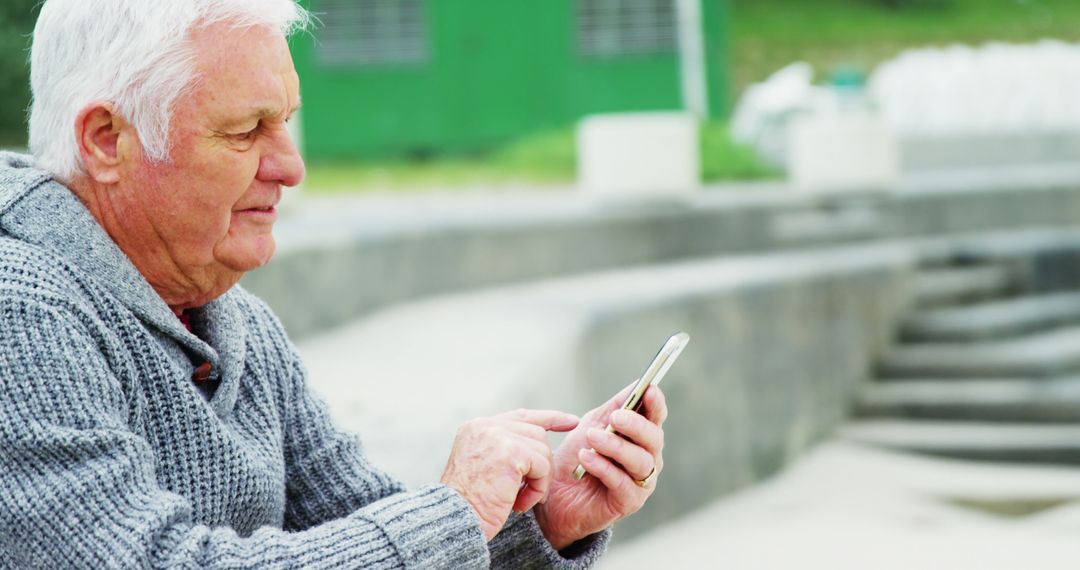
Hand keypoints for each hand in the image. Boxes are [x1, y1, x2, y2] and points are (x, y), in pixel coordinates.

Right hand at [441, 409, 578, 540]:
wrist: (455, 521)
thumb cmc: (468, 505)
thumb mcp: (481, 467)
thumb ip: (503, 449)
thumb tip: (538, 444)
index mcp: (476, 427)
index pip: (521, 416)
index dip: (549, 418)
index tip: (571, 421)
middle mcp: (485, 426)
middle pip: (536, 433)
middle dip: (542, 463)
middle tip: (533, 491)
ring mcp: (498, 436)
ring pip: (542, 449)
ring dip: (539, 479)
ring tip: (521, 499)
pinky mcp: (511, 453)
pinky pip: (542, 466)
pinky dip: (538, 488)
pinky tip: (520, 503)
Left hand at [534, 383, 666, 550]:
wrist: (555, 494)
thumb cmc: (578, 457)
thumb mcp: (591, 425)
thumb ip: (612, 408)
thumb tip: (636, 384)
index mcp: (641, 438)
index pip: (656, 418)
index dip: (656, 404)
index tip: (649, 390)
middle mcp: (648, 459)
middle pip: (654, 439)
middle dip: (636, 426)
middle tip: (614, 417)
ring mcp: (640, 482)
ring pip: (640, 461)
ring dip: (615, 446)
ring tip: (591, 437)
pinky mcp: (628, 502)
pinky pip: (622, 482)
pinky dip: (603, 467)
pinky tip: (585, 458)